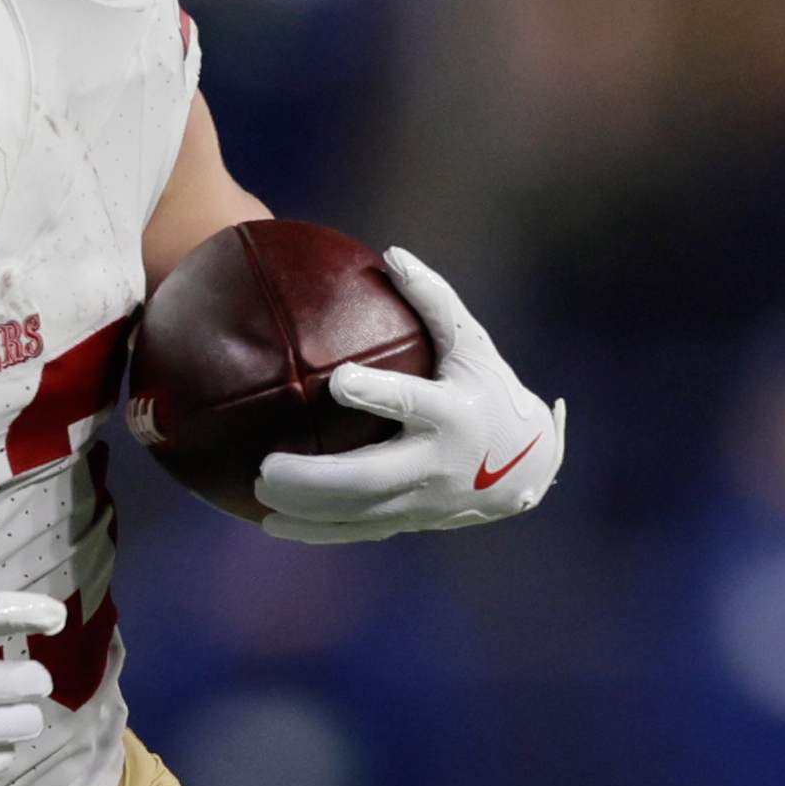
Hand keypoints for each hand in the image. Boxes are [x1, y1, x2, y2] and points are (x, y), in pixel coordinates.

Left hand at [253, 247, 564, 544]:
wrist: (528, 466)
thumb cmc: (487, 389)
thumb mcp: (473, 344)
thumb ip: (434, 301)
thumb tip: (391, 253)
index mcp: (453, 414)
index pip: (411, 403)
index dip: (378, 393)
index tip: (338, 380)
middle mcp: (438, 465)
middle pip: (371, 478)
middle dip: (317, 479)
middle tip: (265, 467)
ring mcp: (425, 501)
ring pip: (359, 514)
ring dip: (306, 511)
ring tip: (257, 493)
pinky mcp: (413, 522)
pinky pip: (358, 532)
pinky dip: (316, 532)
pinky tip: (270, 525)